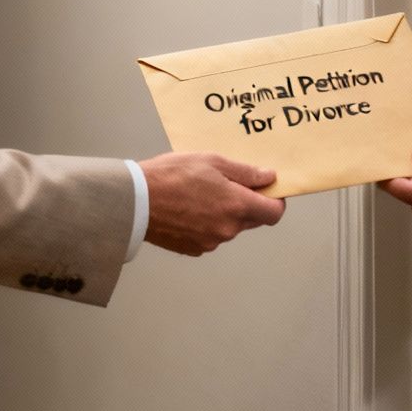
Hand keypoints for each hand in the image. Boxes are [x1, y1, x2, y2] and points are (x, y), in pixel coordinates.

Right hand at [139, 152, 286, 256]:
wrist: (136, 201)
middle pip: (253, 219)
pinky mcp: (194, 249)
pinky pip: (210, 236)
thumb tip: (269, 177)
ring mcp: (211, 242)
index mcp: (237, 206)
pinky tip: (188, 208)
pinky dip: (206, 223)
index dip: (275, 200)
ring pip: (229, 227)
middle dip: (247, 203)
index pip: (274, 213)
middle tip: (228, 184)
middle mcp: (228, 229)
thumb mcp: (212, 161)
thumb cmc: (172, 175)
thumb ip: (245, 172)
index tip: (267, 189)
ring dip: (224, 213)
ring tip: (200, 193)